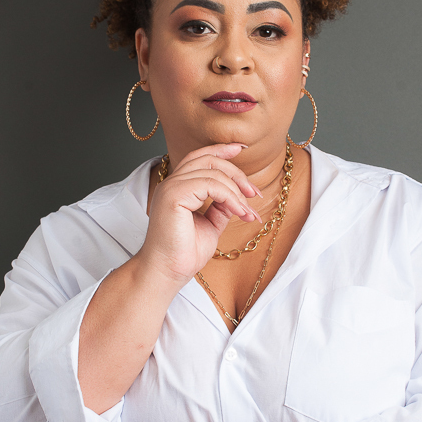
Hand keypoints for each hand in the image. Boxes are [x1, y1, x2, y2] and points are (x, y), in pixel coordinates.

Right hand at [137, 143, 261, 285]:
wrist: (167, 273)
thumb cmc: (184, 254)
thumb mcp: (210, 225)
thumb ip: (221, 207)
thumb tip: (237, 197)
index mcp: (178, 188)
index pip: (199, 157)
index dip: (221, 150)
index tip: (241, 148)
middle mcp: (172, 183)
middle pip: (208, 159)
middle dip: (237, 173)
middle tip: (255, 194)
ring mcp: (171, 187)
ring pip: (213, 172)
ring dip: (237, 191)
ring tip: (249, 213)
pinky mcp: (174, 195)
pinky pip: (211, 185)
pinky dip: (231, 197)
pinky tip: (239, 212)